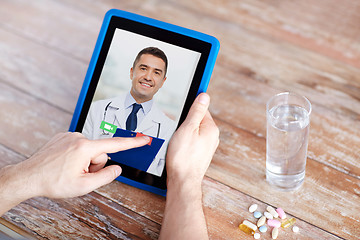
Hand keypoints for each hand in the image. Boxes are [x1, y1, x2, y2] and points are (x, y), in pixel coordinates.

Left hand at [8, 132, 149, 199]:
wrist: (29, 177)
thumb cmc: (53, 182)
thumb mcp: (84, 186)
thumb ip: (106, 177)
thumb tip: (116, 169)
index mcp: (85, 148)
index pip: (115, 145)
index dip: (133, 143)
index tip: (144, 139)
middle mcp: (78, 138)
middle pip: (100, 152)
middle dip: (94, 164)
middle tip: (80, 174)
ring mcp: (69, 136)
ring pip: (89, 150)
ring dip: (84, 161)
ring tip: (70, 170)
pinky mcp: (63, 137)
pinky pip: (78, 146)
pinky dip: (76, 156)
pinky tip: (65, 164)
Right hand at [160, 93, 218, 239]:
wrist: (182, 181)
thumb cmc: (183, 157)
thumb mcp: (187, 128)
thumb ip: (196, 111)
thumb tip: (204, 95)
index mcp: (211, 128)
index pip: (202, 109)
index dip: (191, 106)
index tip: (186, 101)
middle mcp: (212, 137)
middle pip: (197, 120)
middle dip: (186, 122)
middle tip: (177, 129)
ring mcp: (207, 146)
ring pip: (194, 132)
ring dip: (184, 133)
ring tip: (177, 141)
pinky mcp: (200, 154)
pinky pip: (193, 141)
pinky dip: (185, 142)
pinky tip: (178, 148)